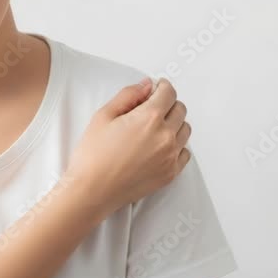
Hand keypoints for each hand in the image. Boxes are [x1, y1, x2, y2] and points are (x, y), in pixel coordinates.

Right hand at [65, 78, 191, 212]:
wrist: (92, 192)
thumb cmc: (92, 156)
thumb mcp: (102, 117)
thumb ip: (128, 96)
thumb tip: (146, 85)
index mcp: (149, 118)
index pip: (169, 92)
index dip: (162, 86)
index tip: (156, 88)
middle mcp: (165, 136)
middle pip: (180, 109)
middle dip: (168, 104)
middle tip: (151, 109)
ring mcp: (170, 156)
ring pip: (185, 130)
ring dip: (174, 124)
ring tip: (154, 129)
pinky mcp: (170, 173)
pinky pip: (185, 152)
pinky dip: (176, 146)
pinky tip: (159, 148)